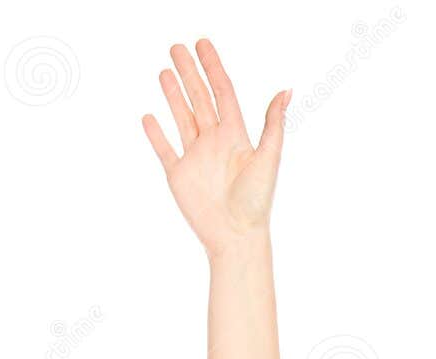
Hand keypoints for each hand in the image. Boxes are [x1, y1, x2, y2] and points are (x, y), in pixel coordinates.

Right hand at [141, 39, 289, 257]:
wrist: (236, 237)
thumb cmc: (256, 203)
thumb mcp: (268, 158)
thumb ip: (273, 124)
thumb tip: (287, 90)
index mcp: (235, 136)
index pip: (222, 93)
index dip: (213, 68)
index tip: (203, 45)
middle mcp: (214, 143)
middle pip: (199, 99)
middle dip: (189, 73)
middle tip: (176, 47)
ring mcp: (195, 158)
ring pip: (181, 118)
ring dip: (173, 95)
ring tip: (164, 72)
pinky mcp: (179, 175)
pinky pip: (165, 148)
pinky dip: (156, 133)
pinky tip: (149, 117)